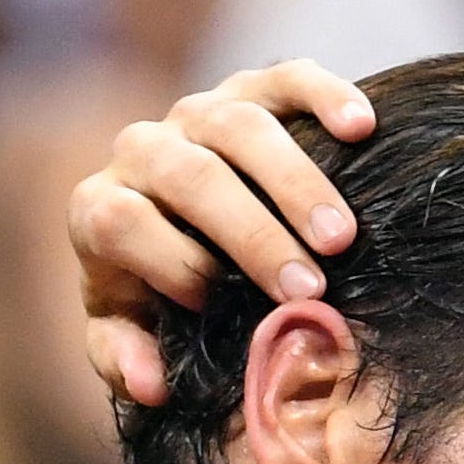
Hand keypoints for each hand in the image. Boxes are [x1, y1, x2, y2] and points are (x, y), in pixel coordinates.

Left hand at [68, 61, 376, 405]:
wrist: (177, 229)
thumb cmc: (156, 299)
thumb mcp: (129, 337)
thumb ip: (125, 360)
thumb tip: (154, 385)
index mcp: (102, 211)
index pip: (120, 221)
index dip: (167, 260)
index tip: (215, 304)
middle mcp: (144, 150)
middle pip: (190, 176)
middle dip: (251, 234)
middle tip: (308, 288)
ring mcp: (199, 114)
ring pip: (242, 125)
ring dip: (296, 183)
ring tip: (343, 239)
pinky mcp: (250, 88)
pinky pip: (285, 78)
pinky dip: (323, 95)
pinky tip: (361, 127)